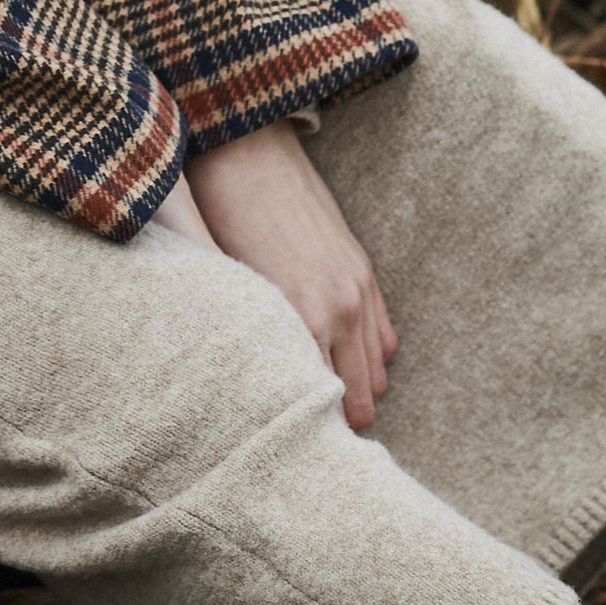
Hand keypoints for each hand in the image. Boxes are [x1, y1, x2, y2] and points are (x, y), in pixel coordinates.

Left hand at [184, 125, 396, 430]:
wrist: (246, 151)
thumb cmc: (221, 217)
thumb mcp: (231, 285)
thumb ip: (252, 339)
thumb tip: (250, 383)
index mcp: (301, 318)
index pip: (319, 400)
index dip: (310, 430)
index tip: (299, 453)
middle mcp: (338, 309)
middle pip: (357, 396)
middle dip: (342, 423)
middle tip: (319, 448)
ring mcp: (357, 288)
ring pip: (376, 371)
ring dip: (359, 392)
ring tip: (337, 417)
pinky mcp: (362, 268)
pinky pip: (384, 334)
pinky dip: (371, 357)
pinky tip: (351, 370)